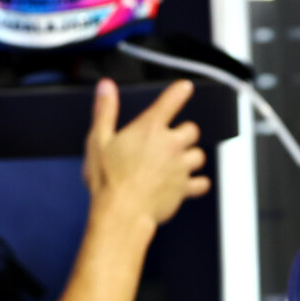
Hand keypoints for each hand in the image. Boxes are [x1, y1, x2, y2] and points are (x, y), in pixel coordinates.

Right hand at [83, 78, 210, 234]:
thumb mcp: (98, 140)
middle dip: (183, 133)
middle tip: (170, 140)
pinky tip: (189, 184)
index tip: (185, 87)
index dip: (180, 91)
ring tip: (176, 163)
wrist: (121, 213)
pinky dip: (197, 183)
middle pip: (192, 129)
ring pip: (199, 156)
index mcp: (150, 128)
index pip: (172, 100)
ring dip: (190, 157)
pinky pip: (201, 183)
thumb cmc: (108, 179)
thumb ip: (105, 111)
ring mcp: (180, 167)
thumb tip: (106, 87)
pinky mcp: (184, 189)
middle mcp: (171, 145)